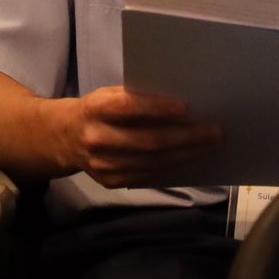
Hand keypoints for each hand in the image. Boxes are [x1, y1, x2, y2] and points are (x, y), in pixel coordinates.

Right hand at [61, 86, 220, 189]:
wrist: (64, 138)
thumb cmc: (98, 110)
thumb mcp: (108, 95)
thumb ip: (135, 98)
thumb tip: (181, 104)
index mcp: (94, 109)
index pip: (129, 108)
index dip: (157, 108)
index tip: (186, 107)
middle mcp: (96, 138)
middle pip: (148, 141)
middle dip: (186, 137)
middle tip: (214, 131)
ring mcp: (102, 164)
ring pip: (152, 162)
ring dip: (185, 154)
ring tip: (209, 145)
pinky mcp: (109, 182)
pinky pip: (147, 175)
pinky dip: (171, 165)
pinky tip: (189, 157)